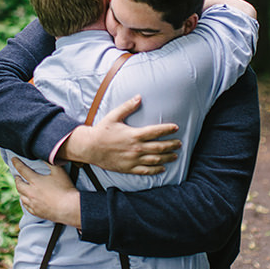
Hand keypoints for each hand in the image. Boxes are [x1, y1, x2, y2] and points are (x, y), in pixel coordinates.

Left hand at [12, 158, 81, 227]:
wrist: (69, 208)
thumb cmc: (65, 188)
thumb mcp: (59, 171)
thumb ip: (50, 162)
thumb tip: (44, 156)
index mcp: (35, 181)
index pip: (22, 170)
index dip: (17, 163)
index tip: (13, 159)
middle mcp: (31, 192)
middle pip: (18, 185)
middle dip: (17, 179)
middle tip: (17, 176)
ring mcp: (33, 203)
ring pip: (21, 196)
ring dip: (20, 190)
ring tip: (22, 187)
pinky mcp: (36, 212)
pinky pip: (26, 206)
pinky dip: (24, 201)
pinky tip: (27, 200)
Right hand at [60, 95, 180, 174]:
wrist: (90, 148)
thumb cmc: (102, 131)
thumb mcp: (114, 116)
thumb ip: (128, 106)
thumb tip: (139, 97)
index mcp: (134, 134)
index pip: (155, 131)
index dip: (167, 129)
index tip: (176, 127)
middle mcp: (136, 148)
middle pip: (159, 147)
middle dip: (171, 145)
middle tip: (179, 143)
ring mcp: (133, 159)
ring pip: (155, 160)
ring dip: (167, 157)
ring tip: (175, 155)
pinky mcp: (129, 168)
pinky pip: (146, 171)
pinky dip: (156, 170)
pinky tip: (162, 168)